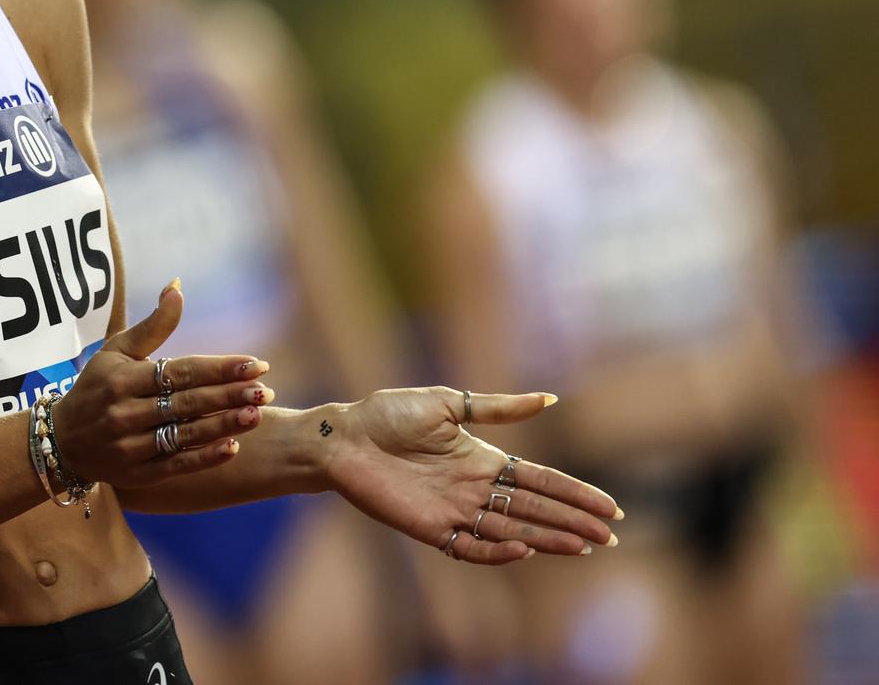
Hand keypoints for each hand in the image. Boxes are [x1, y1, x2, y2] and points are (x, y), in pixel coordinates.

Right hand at [52, 280, 271, 487]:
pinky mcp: (138, 474)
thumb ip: (153, 325)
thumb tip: (178, 286)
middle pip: (187, 402)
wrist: (62, 441)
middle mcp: (126, 412)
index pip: (180, 372)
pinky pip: (176, 465)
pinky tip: (232, 447)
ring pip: (185, 434)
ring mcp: (131, 446)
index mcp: (124, 378)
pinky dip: (205, 457)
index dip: (219, 368)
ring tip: (257, 414)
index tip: (254, 364)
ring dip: (224, 424)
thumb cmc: (96, 387)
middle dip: (229, 395)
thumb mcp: (116, 351)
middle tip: (265, 389)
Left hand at [323, 387, 619, 564]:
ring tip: (581, 547)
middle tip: (608, 537)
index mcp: (483, 459)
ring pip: (512, 531)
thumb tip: (550, 399)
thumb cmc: (388, 414)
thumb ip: (496, 407)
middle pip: (535, 510)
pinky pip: (471, 548)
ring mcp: (456, 511)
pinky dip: (497, 552)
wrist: (343, 436)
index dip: (574, 494)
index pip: (540, 480)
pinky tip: (523, 548)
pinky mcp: (431, 529)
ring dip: (546, 539)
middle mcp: (476, 489)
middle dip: (572, 522)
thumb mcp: (445, 403)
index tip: (610, 508)